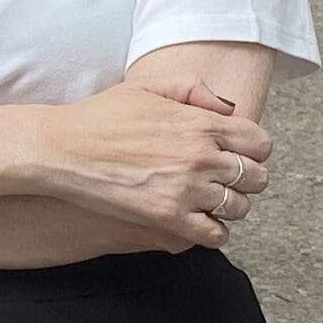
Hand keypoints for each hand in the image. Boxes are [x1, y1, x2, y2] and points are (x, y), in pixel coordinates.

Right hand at [31, 78, 270, 248]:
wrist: (62, 149)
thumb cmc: (99, 116)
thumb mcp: (148, 87)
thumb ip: (194, 90)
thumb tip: (228, 110)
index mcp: (200, 123)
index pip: (261, 143)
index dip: (253, 150)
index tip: (238, 154)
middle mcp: (201, 156)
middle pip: (257, 178)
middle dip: (245, 178)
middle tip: (223, 180)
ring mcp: (186, 189)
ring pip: (239, 208)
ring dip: (228, 206)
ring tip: (208, 201)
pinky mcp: (168, 218)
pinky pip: (214, 235)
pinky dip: (212, 232)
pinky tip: (197, 222)